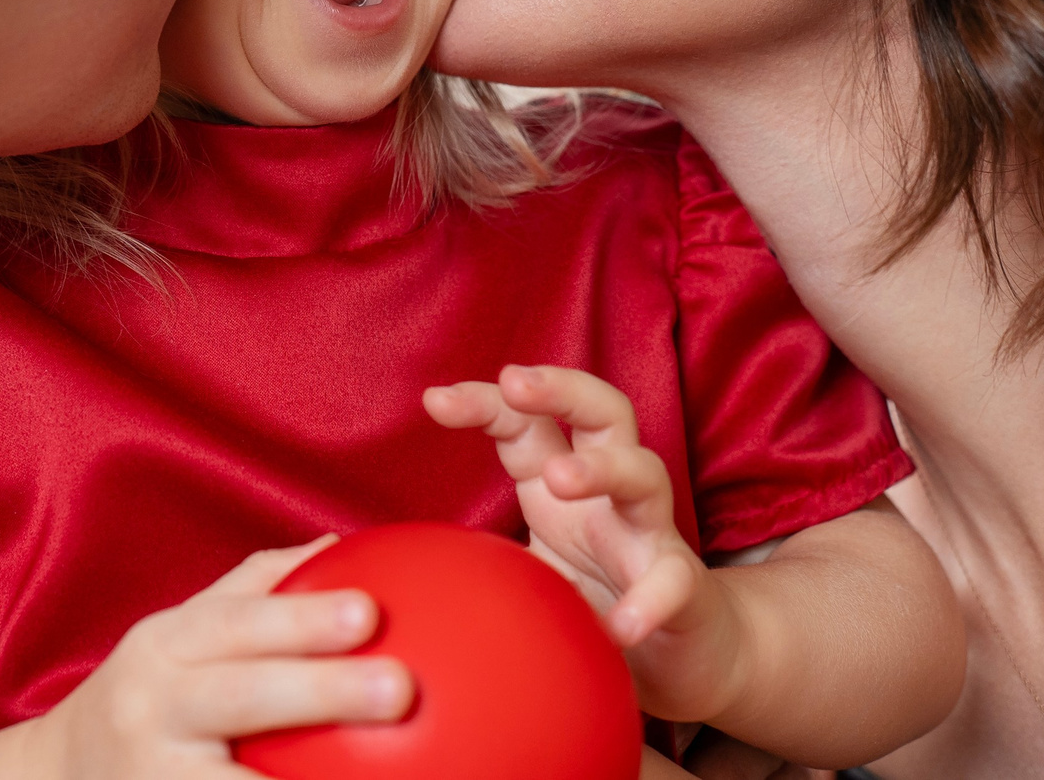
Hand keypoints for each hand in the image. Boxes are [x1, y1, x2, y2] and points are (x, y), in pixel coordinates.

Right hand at [29, 537, 413, 777]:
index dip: (299, 617)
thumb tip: (338, 544)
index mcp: (163, 648)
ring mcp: (154, 777)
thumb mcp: (183, 635)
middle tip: (401, 689)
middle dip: (320, 690)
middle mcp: (151, 710)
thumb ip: (255, 590)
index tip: (370, 612)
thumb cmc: (151, 695)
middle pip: (241, 695)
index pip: (235, 623)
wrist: (57, 775)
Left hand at [424, 365, 740, 721]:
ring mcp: (650, 534)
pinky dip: (650, 598)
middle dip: (560, 386)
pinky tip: (623, 623)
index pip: (525, 422)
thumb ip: (462, 557)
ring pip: (644, 473)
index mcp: (560, 483)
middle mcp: (609, 495)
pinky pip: (673, 581)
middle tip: (516, 383)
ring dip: (604, 467)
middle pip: (602, 411)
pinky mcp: (684, 587)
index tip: (435, 400)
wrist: (682, 660)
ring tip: (561, 479)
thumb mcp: (517, 570)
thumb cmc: (591, 602)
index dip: (485, 401)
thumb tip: (359, 568)